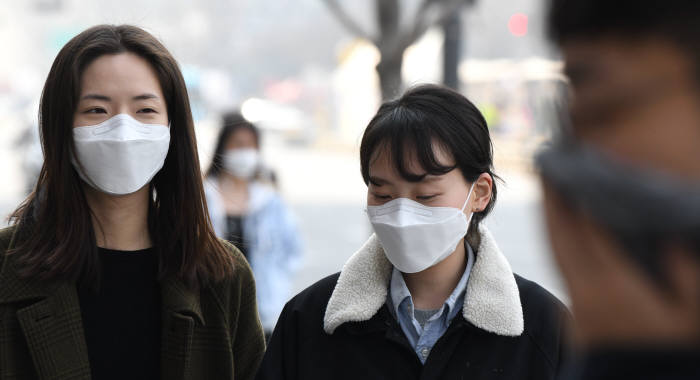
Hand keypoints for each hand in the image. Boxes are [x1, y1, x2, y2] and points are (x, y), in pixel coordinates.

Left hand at [541, 181, 699, 346]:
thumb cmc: (669, 356)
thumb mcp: (693, 319)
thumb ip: (690, 279)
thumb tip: (672, 240)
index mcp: (613, 287)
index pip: (587, 232)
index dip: (578, 198)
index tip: (574, 168)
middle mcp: (586, 292)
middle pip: (559, 236)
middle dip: (553, 200)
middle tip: (549, 166)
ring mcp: (576, 304)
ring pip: (554, 252)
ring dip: (551, 219)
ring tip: (552, 190)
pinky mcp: (575, 314)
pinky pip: (559, 265)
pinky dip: (557, 240)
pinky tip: (563, 230)